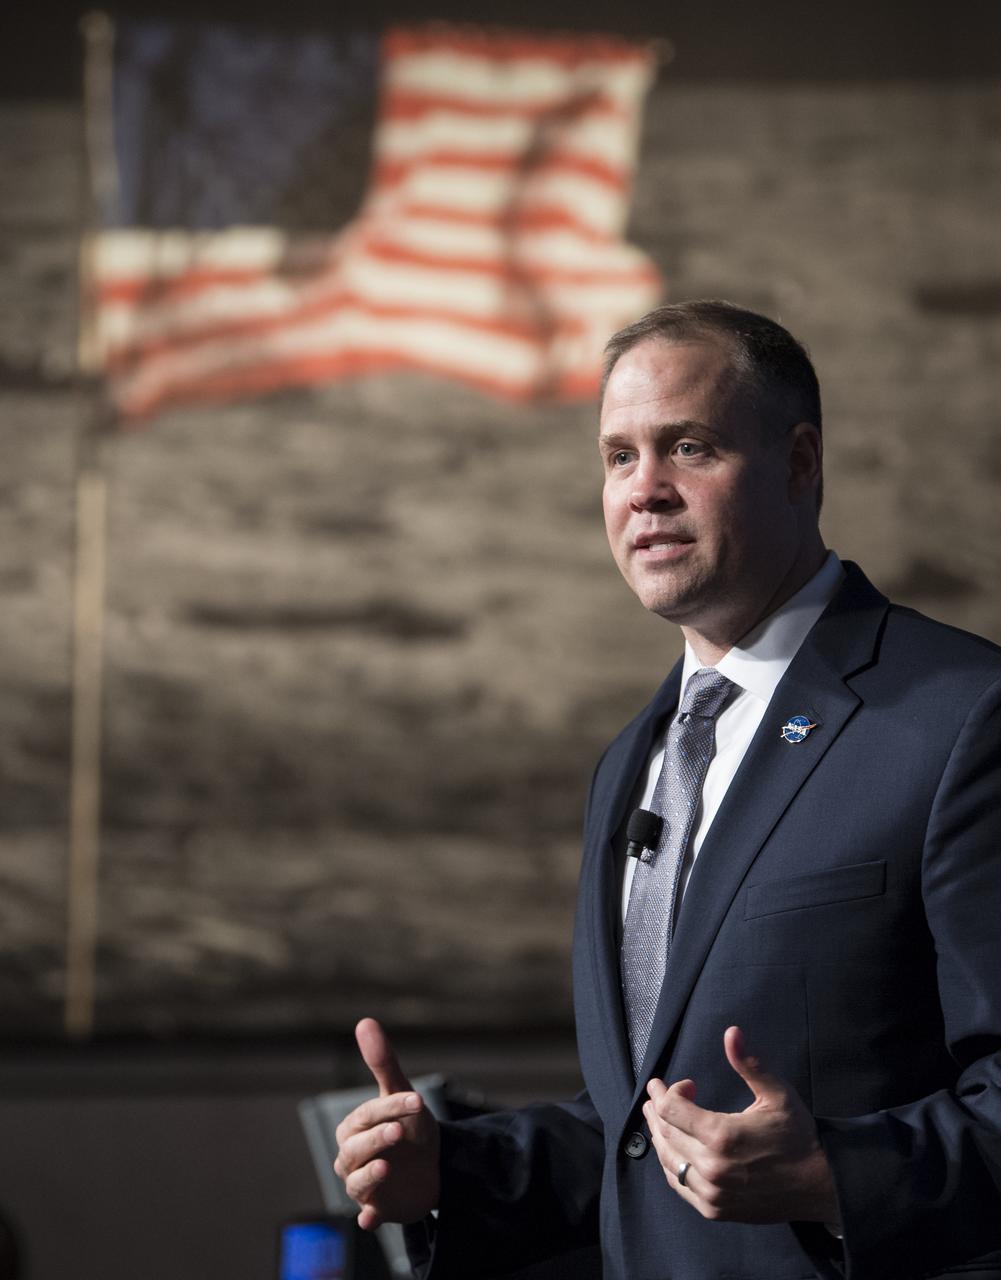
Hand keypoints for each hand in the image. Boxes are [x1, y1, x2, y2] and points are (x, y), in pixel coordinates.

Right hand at [333, 1017, 440, 1229]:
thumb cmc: (409, 1125)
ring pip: (356, 1182)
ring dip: (368, 1176)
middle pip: (355, 1150)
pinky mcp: (378, 1210)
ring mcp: (364, 1185)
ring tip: (385, 1167)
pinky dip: (368, 1218)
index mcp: (354, 1128)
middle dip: (376, 1140)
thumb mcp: (400, 1094)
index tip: (417, 1101)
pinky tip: (370, 1218)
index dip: (391, 1108)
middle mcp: (353, 1157)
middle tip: (398, 1132)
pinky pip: (367, 1217)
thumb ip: (382, 1062)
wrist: (433, 1165)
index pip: (367, 1116)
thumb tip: (365, 1021)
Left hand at [643, 1026, 839, 1225]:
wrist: (819, 1184)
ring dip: (660, 1136)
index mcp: (722, 1135)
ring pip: (669, 1161)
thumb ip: (749, 1064)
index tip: (676, 1082)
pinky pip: (680, 1185)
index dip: (666, 1092)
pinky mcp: (715, 1209)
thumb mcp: (777, 1094)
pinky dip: (671, 1164)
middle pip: (666, 1133)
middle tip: (657, 1096)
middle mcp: (711, 1166)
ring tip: (658, 1118)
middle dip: (657, 1110)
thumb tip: (731, 1032)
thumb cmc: (798, 1136)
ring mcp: (712, 1192)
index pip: (672, 1110)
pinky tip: (672, 1150)